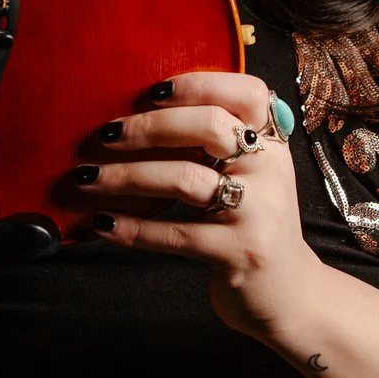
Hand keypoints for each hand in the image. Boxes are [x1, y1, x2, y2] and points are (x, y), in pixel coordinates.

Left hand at [75, 73, 322, 341]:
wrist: (291, 294)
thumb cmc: (253, 223)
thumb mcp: (251, 176)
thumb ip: (219, 145)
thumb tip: (142, 113)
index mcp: (271, 143)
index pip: (248, 92)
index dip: (200, 83)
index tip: (152, 90)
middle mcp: (269, 170)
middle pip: (210, 126)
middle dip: (150, 127)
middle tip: (107, 134)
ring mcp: (258, 212)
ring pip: (185, 179)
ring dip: (127, 176)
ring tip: (87, 178)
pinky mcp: (240, 253)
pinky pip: (176, 233)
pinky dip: (134, 228)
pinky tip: (103, 222)